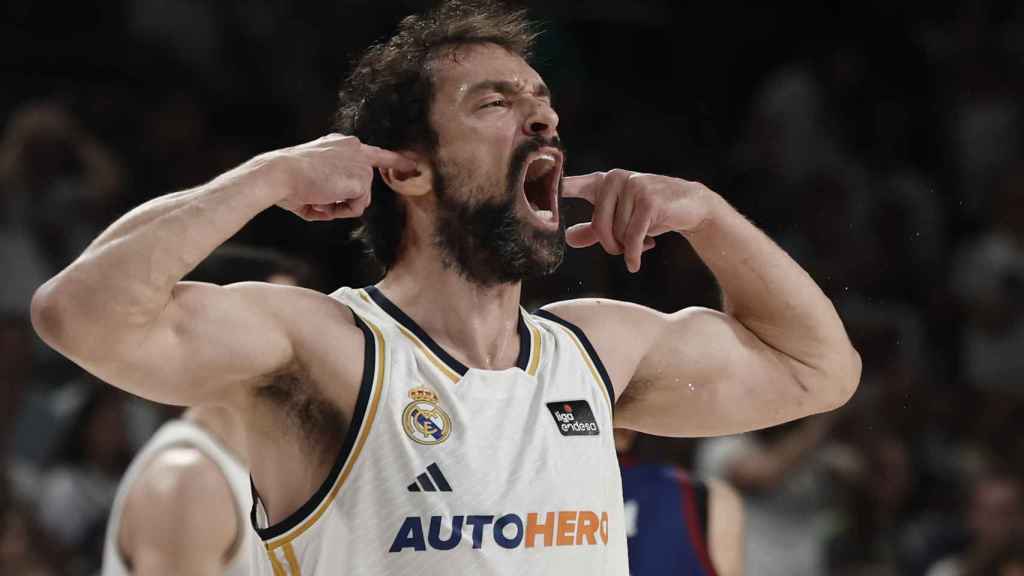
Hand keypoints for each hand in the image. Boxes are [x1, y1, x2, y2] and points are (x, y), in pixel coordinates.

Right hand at [265, 134, 416, 220]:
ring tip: (318, 196)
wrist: (280, 173)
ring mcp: (360, 163)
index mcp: (341, 144)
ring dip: (340, 205)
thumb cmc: (287, 179)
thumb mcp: (311, 178)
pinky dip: (341, 210)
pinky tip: (324, 200)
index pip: (374, 153)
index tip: (412, 166)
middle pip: (366, 183)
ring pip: (360, 198)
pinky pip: (357, 207)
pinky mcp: (362, 178)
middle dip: (351, 197)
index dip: (394, 161)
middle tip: (334, 197)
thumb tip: (341, 207)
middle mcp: (355, 148)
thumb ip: (332, 188)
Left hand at [563, 169, 716, 271]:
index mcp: (601, 183)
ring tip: (643, 241)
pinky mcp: (648, 198)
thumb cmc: (650, 213)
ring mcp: (632, 185)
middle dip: (611, 245)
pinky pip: (632, 236)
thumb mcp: (619, 222)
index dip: (552, 189)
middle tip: (626, 248)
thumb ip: (593, 230)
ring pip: (617, 233)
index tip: (527, 188)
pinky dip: (633, 254)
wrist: (689, 205)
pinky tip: (637, 261)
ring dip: (628, 247)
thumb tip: (569, 238)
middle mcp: (614, 179)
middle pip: (598, 225)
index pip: (571, 184)